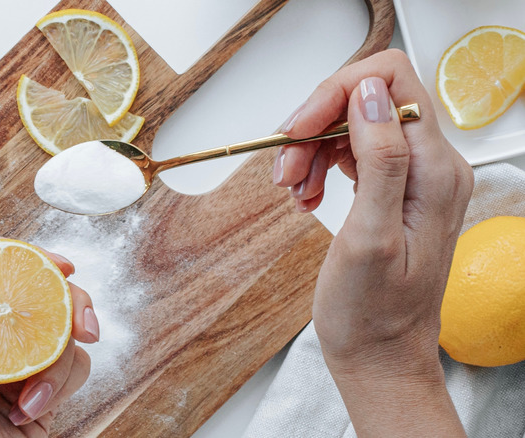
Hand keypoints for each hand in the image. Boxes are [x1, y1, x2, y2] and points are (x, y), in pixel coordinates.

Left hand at [0, 231, 98, 436]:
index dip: (28, 256)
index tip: (59, 265)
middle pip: (39, 290)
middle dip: (67, 305)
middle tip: (81, 325)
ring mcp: (18, 360)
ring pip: (64, 329)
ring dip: (59, 361)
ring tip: (33, 392)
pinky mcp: (44, 388)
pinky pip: (76, 367)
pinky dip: (62, 386)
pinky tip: (34, 407)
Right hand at [275, 49, 472, 435]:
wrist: (380, 357)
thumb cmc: (372, 314)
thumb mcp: (370, 237)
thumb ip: (380, 160)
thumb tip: (370, 92)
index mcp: (435, 171)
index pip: (391, 82)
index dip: (337, 94)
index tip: (298, 129)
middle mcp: (433, 166)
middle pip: (367, 101)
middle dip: (315, 127)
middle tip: (285, 171)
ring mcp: (414, 178)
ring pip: (353, 127)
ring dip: (311, 150)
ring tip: (293, 191)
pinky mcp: (394, 191)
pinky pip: (351, 154)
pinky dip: (319, 167)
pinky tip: (306, 197)